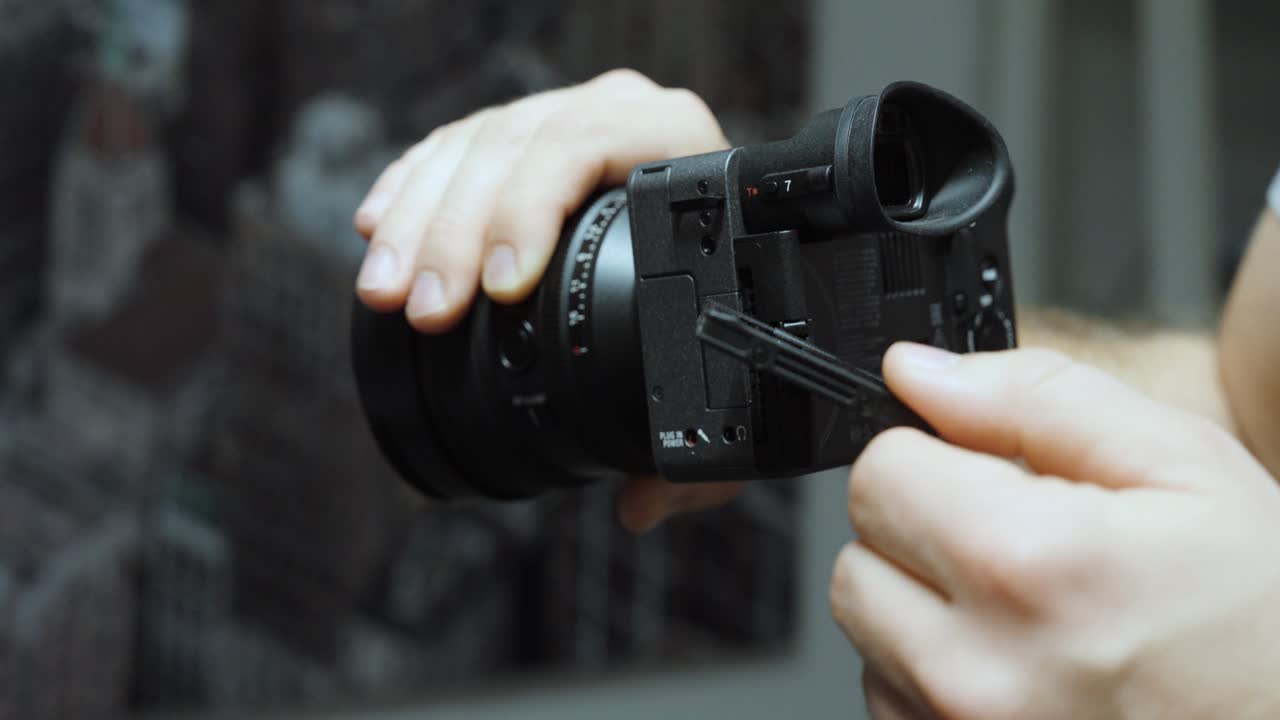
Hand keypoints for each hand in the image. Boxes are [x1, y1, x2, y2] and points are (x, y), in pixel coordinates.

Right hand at [351, 69, 740, 530]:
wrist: (721, 221)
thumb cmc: (728, 293)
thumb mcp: (726, 372)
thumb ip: (701, 449)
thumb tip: (642, 503)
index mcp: (678, 144)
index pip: (590, 144)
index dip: (532, 210)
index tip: (500, 287)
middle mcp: (618, 116)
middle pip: (516, 145)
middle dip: (457, 232)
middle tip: (426, 309)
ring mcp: (563, 118)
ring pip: (472, 147)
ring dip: (419, 220)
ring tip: (386, 290)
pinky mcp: (518, 137)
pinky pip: (450, 148)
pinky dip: (411, 189)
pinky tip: (379, 228)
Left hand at [830, 343, 1279, 719]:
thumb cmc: (1265, 617)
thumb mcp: (1181, 464)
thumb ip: (1033, 398)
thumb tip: (919, 373)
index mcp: (1030, 567)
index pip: (879, 473)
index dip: (933, 458)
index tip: (985, 474)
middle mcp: (977, 670)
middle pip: (858, 556)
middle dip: (922, 531)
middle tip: (1018, 544)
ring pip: (869, 631)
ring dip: (923, 607)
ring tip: (1030, 614)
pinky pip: (890, 698)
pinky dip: (934, 673)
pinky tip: (1020, 667)